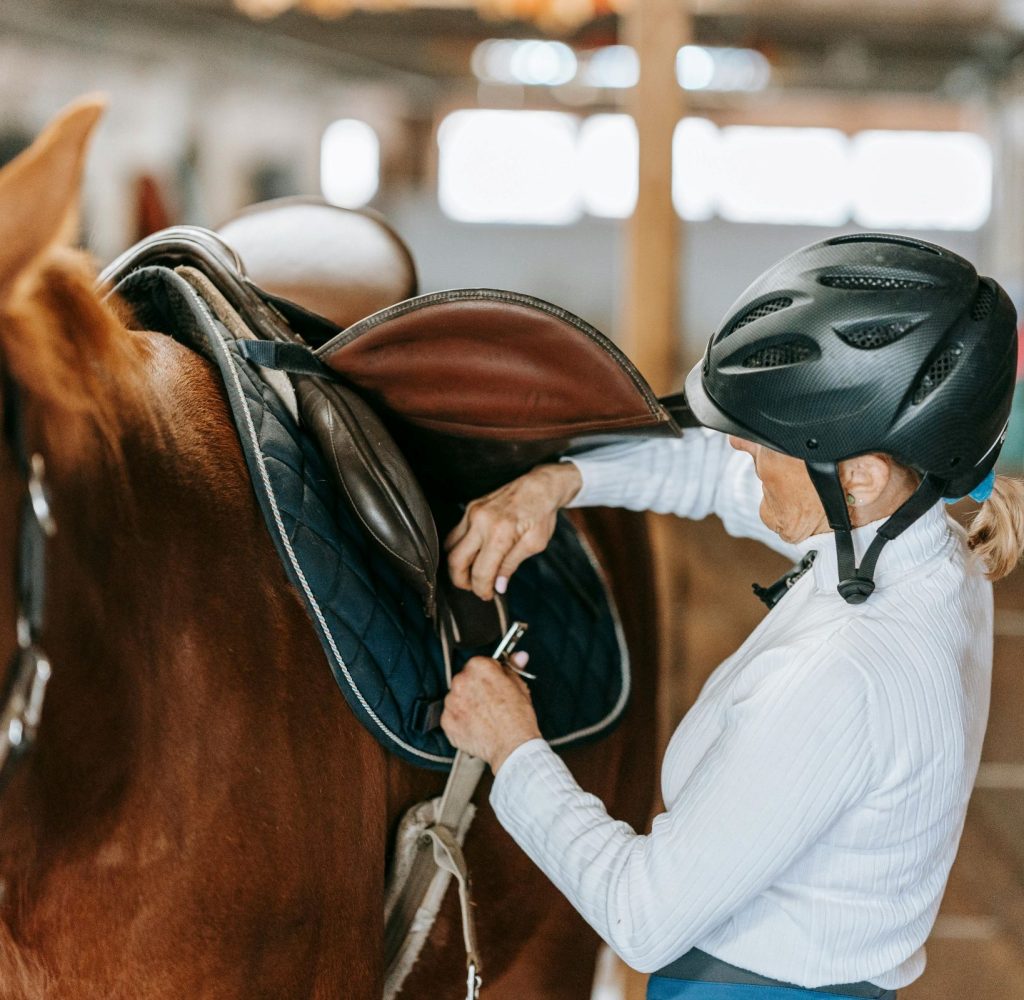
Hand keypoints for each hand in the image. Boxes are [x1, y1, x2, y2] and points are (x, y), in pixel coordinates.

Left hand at [440, 654, 541, 771]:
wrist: (512, 747)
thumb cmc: (518, 719)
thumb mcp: (520, 686)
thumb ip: (513, 668)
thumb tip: (518, 657)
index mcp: (479, 667)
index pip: (479, 664)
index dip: (488, 675)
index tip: (493, 683)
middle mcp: (461, 681)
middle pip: (465, 679)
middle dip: (475, 688)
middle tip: (490, 701)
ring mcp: (452, 702)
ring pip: (457, 698)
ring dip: (466, 704)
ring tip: (484, 716)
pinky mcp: (447, 721)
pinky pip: (451, 716)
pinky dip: (460, 720)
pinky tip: (475, 725)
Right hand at [445, 463, 581, 600]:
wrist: (540, 485)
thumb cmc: (541, 514)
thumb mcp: (534, 544)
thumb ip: (511, 565)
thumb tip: (498, 586)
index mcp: (500, 533)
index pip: (481, 572)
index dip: (482, 589)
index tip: (488, 595)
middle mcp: (481, 522)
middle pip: (456, 561)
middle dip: (461, 581)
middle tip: (475, 588)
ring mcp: (472, 513)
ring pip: (450, 547)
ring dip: (458, 564)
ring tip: (473, 573)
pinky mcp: (470, 508)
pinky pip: (456, 533)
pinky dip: (460, 548)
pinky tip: (473, 555)